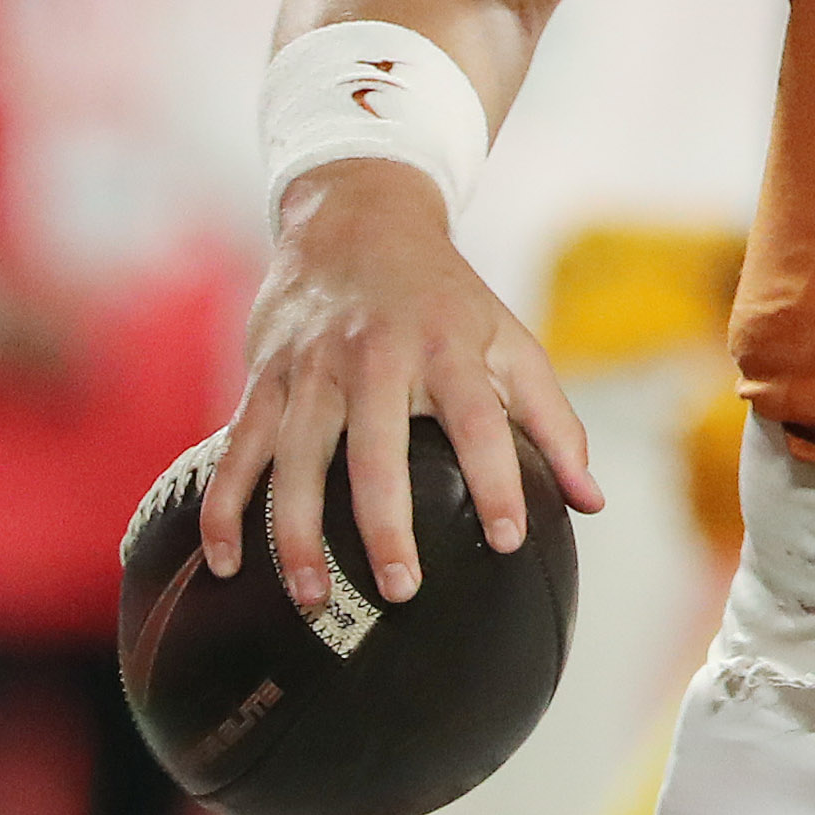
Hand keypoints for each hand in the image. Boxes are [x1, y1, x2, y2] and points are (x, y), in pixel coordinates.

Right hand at [198, 160, 603, 616]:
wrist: (357, 217)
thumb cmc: (445, 299)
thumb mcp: (508, 341)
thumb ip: (552, 422)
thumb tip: (590, 503)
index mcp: (448, 345)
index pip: (478, 419)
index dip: (496, 480)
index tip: (507, 541)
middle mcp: (376, 354)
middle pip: (377, 447)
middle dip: (385, 523)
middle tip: (401, 590)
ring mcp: (313, 365)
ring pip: (295, 457)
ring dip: (299, 533)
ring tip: (314, 597)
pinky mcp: (265, 375)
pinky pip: (238, 449)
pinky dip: (225, 507)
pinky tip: (225, 565)